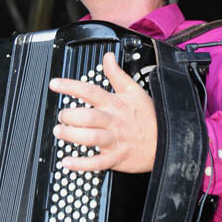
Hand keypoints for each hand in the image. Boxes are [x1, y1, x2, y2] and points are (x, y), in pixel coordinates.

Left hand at [49, 52, 156, 172]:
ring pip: (91, 138)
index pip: (90, 91)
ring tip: (60, 132)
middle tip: (62, 116)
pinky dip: (81, 164)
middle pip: (88, 116)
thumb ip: (117, 74)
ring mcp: (115, 140)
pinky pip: (97, 162)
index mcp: (115, 104)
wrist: (166, 141)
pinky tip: (68, 161)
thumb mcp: (134, 91)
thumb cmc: (149, 117)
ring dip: (72, 136)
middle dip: (69, 115)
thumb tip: (108, 57)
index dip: (71, 86)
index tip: (55, 84)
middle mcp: (113, 121)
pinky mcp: (117, 158)